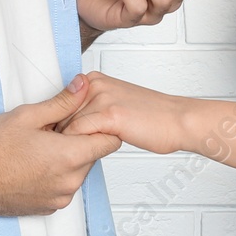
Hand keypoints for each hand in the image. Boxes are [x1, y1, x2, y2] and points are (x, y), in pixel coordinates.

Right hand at [0, 74, 120, 216]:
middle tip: (53, 132)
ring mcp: (60, 197)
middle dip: (79, 141)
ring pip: (79, 172)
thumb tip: (82, 87)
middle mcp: (69, 181)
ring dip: (68, 159)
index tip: (86, 120)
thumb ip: (63, 101)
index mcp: (69, 156)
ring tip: (40, 148)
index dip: (101, 127)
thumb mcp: (29, 115)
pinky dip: (56, 175)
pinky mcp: (49, 207)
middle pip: (93, 156)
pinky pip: (64, 187)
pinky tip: (34, 165)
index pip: (110, 142)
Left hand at [53, 71, 193, 155]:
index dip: (57, 125)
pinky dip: (78, 147)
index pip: (59, 103)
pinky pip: (79, 134)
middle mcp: (95, 84)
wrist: (178, 120)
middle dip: (61, 135)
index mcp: (94, 79)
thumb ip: (91, 108)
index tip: (57, 141)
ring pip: (67, 125)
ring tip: (76, 156)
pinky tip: (88, 154)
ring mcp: (101, 98)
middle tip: (65, 152)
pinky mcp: (109, 115)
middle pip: (60, 114)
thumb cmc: (151, 116)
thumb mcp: (115, 103)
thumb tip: (67, 123)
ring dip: (68, 144)